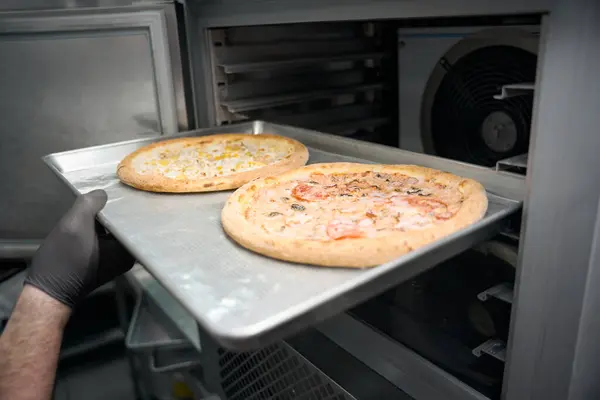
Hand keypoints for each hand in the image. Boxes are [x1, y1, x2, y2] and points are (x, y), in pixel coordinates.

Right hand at [25, 190, 133, 307]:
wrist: (45, 291)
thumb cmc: (62, 259)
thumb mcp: (75, 224)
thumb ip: (90, 203)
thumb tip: (103, 193)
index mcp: (128, 250)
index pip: (131, 219)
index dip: (121, 204)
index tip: (115, 191)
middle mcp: (126, 256)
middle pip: (122, 224)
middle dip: (110, 211)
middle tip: (101, 196)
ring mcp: (113, 260)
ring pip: (111, 230)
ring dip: (100, 220)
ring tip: (91, 206)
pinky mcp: (101, 261)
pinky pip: (103, 238)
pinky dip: (95, 229)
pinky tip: (86, 222)